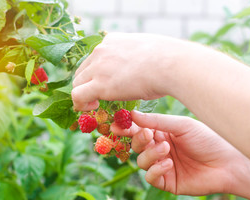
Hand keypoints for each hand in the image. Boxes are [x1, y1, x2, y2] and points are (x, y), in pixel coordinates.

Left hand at [72, 33, 190, 110]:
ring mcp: (98, 66)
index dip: (95, 74)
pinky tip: (92, 108)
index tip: (102, 84)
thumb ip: (136, 57)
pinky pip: (78, 95)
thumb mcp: (148, 50)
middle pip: (83, 70)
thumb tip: (141, 67)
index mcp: (112, 41)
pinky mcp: (99, 83)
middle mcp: (101, 50)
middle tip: (95, 98)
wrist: (172, 64)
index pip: (95, 58)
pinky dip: (80, 104)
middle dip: (86, 84)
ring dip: (83, 95)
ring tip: (94, 105)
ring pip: (78, 82)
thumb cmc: (169, 59)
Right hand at [113, 111, 249, 196]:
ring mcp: (162, 166)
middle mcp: (159, 148)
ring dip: (150, 154)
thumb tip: (132, 114)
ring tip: (166, 148)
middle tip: (147, 135)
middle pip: (136, 146)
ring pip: (141, 161)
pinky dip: (156, 170)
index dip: (126, 128)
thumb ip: (156, 121)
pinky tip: (169, 163)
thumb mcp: (181, 125)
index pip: (138, 130)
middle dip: (138, 140)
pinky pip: (150, 177)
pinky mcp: (166, 182)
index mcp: (161, 133)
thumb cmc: (207, 139)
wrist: (227, 163)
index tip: (116, 125)